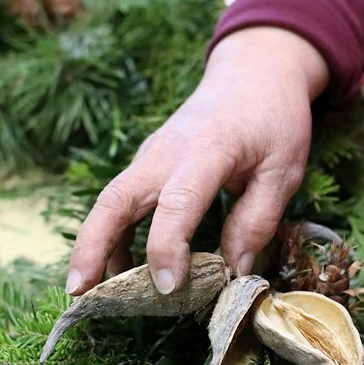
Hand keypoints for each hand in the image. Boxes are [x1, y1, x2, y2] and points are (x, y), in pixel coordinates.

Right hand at [66, 27, 328, 295]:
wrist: (254, 71)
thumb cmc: (274, 118)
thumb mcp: (284, 169)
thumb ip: (259, 220)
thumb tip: (235, 270)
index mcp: (208, 149)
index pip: (178, 201)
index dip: (167, 247)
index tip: (167, 286)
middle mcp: (167, 151)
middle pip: (116, 198)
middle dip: (93, 246)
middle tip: (79, 292)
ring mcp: (151, 155)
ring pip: (110, 201)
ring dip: (94, 245)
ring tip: (89, 292)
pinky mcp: (148, 162)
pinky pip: (122, 200)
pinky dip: (113, 234)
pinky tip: (119, 269)